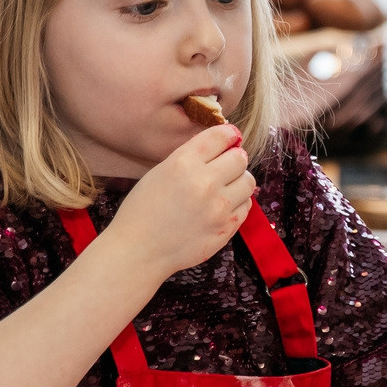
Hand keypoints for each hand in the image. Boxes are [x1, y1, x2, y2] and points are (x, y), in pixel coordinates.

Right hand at [105, 124, 254, 281]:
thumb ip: (191, 158)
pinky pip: (246, 206)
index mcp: (184, 162)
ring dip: (239, 181)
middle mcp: (205, 182)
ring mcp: (218, 207)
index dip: (229, 134)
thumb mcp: (160, 172)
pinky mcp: (226, 228)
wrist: (138, 251)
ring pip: (248, 182)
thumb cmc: (143, 210)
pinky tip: (222, 207)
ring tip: (225, 187)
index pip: (222, 136)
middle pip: (240, 158)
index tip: (231, 137)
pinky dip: (238, 204)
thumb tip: (222, 146)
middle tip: (226, 166)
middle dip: (234, 159)